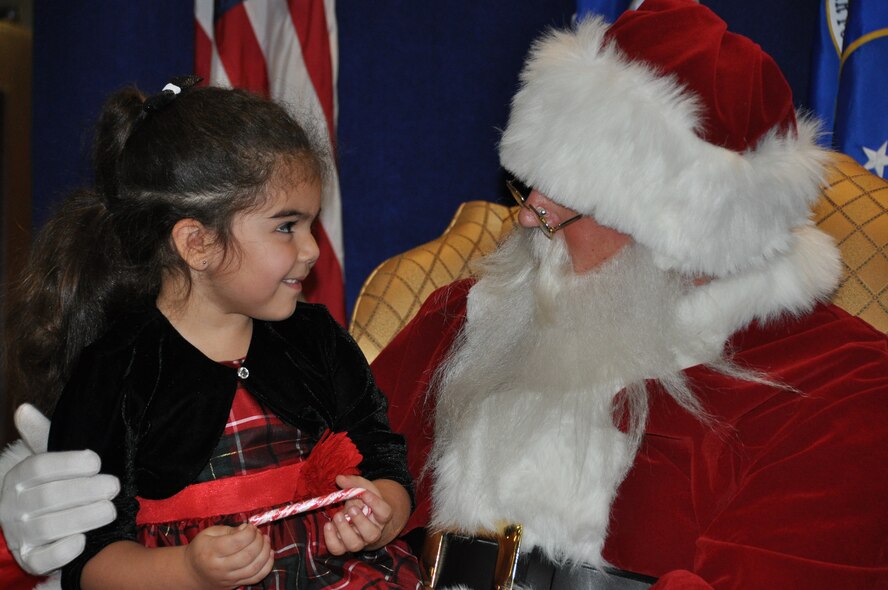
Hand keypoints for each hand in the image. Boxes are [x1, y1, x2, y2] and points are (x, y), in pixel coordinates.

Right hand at [0, 404, 118, 574]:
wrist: (34, 526)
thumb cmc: (50, 485)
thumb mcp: (48, 459)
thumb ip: (41, 435)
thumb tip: (23, 409)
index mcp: (18, 479)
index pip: (39, 467)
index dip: (68, 463)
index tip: (96, 460)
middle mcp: (14, 507)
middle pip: (47, 497)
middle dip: (84, 491)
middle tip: (113, 485)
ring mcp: (21, 535)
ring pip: (48, 528)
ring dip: (82, 518)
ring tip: (110, 510)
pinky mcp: (31, 559)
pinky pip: (43, 559)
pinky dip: (63, 551)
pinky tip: (83, 540)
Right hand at [185, 524, 272, 587]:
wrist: (192, 573)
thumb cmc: (201, 548)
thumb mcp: (209, 533)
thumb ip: (229, 530)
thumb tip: (247, 529)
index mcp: (211, 551)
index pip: (237, 542)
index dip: (250, 532)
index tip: (251, 527)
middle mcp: (220, 567)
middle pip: (248, 555)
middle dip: (259, 540)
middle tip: (259, 533)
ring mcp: (229, 578)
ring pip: (255, 568)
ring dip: (266, 551)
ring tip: (265, 540)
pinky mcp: (236, 585)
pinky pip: (257, 578)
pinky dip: (267, 565)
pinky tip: (269, 553)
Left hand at [323, 475, 393, 554]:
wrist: (359, 517)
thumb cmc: (362, 502)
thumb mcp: (362, 489)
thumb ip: (353, 483)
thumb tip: (340, 478)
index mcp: (381, 517)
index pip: (384, 513)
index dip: (376, 504)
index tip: (365, 493)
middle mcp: (372, 532)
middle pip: (371, 534)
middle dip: (360, 521)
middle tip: (351, 508)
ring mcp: (358, 541)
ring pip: (354, 544)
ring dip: (344, 530)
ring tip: (338, 515)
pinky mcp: (343, 546)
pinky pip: (337, 549)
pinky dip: (330, 538)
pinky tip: (328, 525)